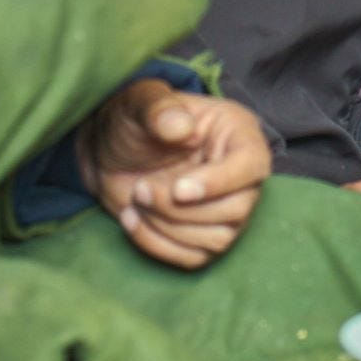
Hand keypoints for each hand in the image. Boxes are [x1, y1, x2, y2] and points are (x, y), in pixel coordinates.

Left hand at [77, 78, 270, 269]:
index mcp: (237, 135)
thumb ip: (159, 109)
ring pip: (218, 239)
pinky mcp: (202, 235)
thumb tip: (181, 128)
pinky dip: (157, 245)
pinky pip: (194, 258)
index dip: (220, 182)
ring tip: (136, 199)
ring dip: (168, 227)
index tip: (179, 189)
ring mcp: (224, 209)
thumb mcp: (140, 103)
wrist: (109, 151)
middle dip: (181, 209)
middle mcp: (240, 175)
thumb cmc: (133, 121)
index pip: (252, 165)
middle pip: (237, 209)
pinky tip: (132, 219)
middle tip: (141, 189)